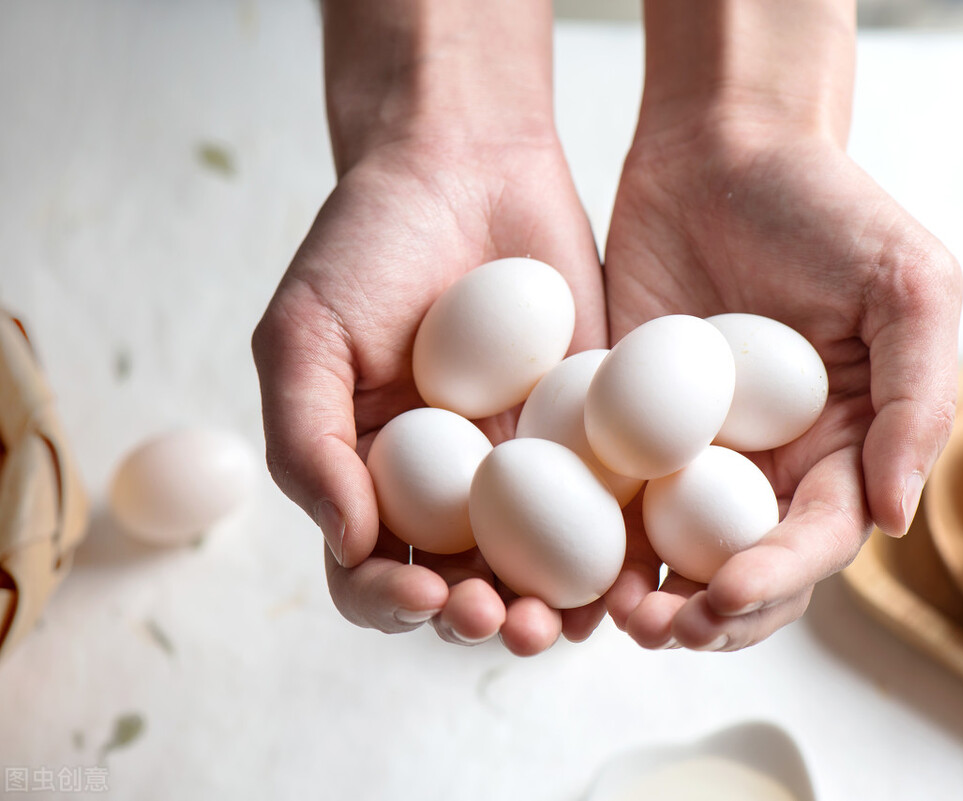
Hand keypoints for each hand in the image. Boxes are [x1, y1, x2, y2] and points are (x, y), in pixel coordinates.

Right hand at [252, 1, 607, 655]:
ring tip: (568, 621)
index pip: (367, 574)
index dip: (388, 602)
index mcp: (369, 476)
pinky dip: (618, 553)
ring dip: (551, 609)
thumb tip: (351, 544)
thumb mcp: (304, 334)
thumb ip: (306, 441)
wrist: (464, 161)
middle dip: (481, 620)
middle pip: (460, 586)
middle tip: (506, 619)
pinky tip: (629, 574)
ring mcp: (526, 464)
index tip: (422, 590)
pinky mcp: (595, 432)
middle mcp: (448, 485)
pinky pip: (609, 507)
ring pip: (539, 568)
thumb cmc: (366, 246)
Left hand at [603, 122, 961, 650]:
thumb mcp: (909, 285)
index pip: (816, 539)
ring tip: (607, 614)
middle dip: (706, 618)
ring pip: (667, 556)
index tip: (728, 594)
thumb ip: (917, 401)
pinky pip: (604, 495)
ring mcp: (688, 452)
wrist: (723, 144)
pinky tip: (558, 561)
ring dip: (642, 599)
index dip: (778, 577)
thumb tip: (895, 520)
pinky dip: (585, 538)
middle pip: (741, 572)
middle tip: (660, 628)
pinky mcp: (620, 424)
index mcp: (840, 448)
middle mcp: (765, 466)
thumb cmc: (829, 205)